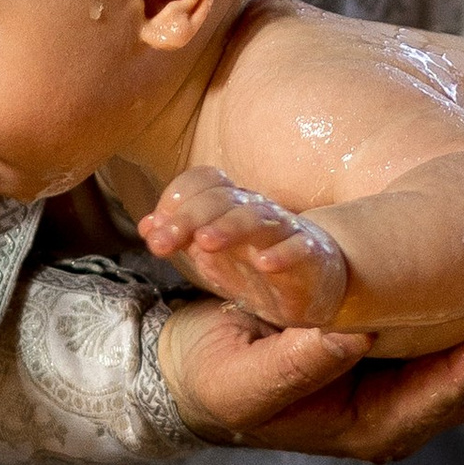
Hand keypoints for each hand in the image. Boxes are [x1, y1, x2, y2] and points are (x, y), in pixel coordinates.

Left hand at [140, 164, 348, 326]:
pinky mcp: (312, 257)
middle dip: (189, 218)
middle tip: (159, 242)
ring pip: (259, 218)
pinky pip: (300, 248)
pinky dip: (283, 254)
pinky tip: (264, 264)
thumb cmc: (260, 263)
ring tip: (205, 242)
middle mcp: (258, 212)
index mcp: (233, 206)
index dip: (176, 199)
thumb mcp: (214, 256)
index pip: (205, 183)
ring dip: (230, 227)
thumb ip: (182, 239)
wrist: (318, 282)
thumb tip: (145, 226)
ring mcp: (286, 232)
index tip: (153, 231)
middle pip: (224, 199)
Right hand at [158, 292, 463, 461]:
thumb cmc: (213, 374)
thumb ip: (294, 363)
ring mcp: (400, 396)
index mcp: (368, 426)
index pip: (449, 394)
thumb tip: (351, 335)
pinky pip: (463, 347)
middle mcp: (397, 419)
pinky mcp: (398, 366)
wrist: (187, 372)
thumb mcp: (240, 377)